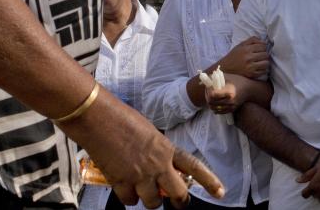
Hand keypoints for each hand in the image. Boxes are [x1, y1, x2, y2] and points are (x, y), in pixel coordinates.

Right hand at [61, 88, 223, 207]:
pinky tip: (124, 185)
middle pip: (177, 194)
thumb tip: (161, 172)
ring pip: (153, 203)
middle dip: (177, 200)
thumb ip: (158, 152)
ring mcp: (139, 174)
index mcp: (166, 148)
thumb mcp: (149, 133)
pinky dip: (127, 197)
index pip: (194, 167)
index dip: (209, 181)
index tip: (221, 193)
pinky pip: (130, 201)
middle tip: (172, 199)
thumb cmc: (122, 119)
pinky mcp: (121, 181)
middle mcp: (157, 163)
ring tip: (141, 187)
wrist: (98, 117)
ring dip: (148, 198)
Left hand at [205, 74, 253, 114]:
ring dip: (210, 102)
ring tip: (211, 96)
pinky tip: (215, 101)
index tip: (208, 87)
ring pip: (213, 108)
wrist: (249, 90)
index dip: (208, 91)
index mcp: (229, 92)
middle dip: (207, 96)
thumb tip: (206, 79)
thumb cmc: (238, 81)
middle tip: (207, 91)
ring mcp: (231, 107)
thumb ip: (216, 78)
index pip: (212, 95)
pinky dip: (214, 107)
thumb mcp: (228, 77)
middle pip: (211, 102)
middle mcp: (230, 101)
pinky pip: (218, 111)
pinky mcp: (231, 110)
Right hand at [218, 37, 268, 79]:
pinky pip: (263, 71)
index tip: (260, 49)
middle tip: (260, 55)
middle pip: (266, 55)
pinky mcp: (251, 74)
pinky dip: (262, 69)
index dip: (263, 47)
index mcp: (246, 49)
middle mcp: (249, 58)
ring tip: (260, 61)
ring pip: (266, 63)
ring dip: (265, 62)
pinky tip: (258, 67)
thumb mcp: (241, 44)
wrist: (226, 67)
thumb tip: (264, 42)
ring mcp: (250, 67)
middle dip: (264, 54)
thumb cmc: (234, 55)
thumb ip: (253, 40)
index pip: (263, 46)